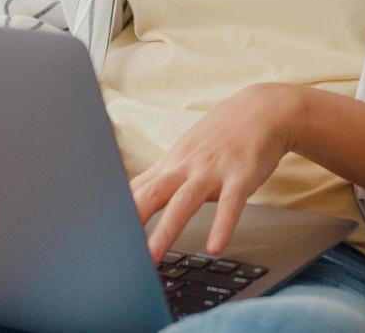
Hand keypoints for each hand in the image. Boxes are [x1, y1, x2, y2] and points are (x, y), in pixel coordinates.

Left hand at [130, 83, 299, 262]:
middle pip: (152, 195)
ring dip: (167, 230)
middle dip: (131, 222)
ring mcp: (212, 170)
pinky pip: (231, 204)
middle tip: (116, 249)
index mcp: (171, 164)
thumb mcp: (184, 153)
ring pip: (184, 202)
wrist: (263, 109)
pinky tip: (215, 246)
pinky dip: (222, 225)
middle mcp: (187, 167)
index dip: (117, 213)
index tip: (101, 234)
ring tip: (153, 256)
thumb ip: (161, 179)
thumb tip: (132, 201)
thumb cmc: (221, 135)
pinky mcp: (241, 175)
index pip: (136, 190)